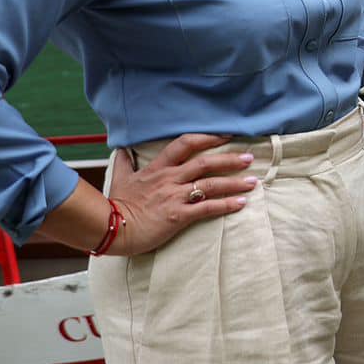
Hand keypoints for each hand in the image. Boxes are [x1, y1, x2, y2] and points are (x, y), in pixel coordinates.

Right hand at [106, 134, 257, 255]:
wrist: (111, 228)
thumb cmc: (116, 204)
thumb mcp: (119, 179)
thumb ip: (123, 163)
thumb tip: (122, 150)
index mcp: (158, 168)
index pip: (185, 144)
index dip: (207, 138)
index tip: (226, 135)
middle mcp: (170, 179)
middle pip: (205, 163)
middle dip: (230, 159)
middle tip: (249, 158)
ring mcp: (175, 196)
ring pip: (211, 184)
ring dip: (235, 182)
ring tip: (252, 181)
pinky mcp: (179, 216)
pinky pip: (208, 208)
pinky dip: (227, 205)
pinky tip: (241, 203)